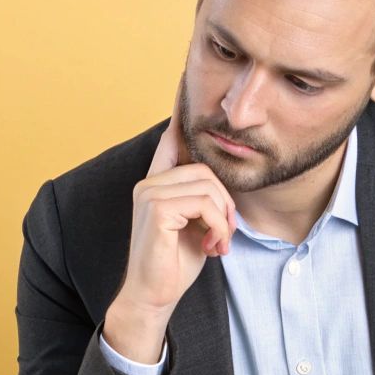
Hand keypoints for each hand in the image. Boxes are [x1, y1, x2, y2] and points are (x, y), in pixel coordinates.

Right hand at [104, 73, 236, 362]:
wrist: (154, 296)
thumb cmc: (176, 264)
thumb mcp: (197, 225)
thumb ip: (204, 198)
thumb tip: (222, 182)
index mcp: (157, 181)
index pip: (173, 138)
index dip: (182, 109)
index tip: (186, 78)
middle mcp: (149, 182)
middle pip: (207, 170)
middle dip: (226, 204)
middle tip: (224, 235)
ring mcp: (148, 193)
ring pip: (210, 186)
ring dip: (224, 218)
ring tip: (218, 243)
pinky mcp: (155, 210)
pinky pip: (205, 203)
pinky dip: (217, 225)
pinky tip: (212, 246)